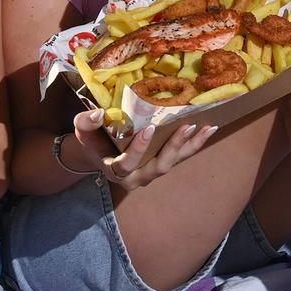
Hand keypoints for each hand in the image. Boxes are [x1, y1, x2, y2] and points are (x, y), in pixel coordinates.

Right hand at [70, 109, 217, 190]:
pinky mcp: (162, 164)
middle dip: (174, 147)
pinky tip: (209, 129)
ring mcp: (151, 172)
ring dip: (191, 146)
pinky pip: (180, 156)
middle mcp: (137, 177)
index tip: (149, 128)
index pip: (127, 165)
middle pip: (159, 167)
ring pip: (174, 163)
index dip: (138, 149)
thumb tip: (99, 113)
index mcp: (116, 171)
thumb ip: (86, 122)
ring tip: (207, 128)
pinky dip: (194, 143)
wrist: (98, 153)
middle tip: (187, 126)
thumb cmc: (91, 140)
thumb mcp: (82, 131)